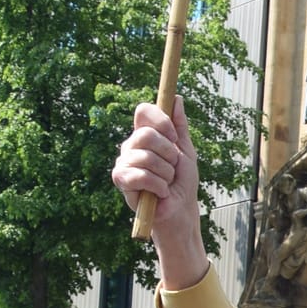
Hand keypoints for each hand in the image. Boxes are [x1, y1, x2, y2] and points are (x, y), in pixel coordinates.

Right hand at [110, 98, 207, 288]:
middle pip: (146, 134)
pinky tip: (159, 193)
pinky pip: (141, 176)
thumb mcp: (186, 151)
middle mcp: (131, 145)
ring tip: (166, 183)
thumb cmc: (183, 181)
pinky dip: (158, 186)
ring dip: (166, 174)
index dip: (161, 121)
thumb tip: (178, 98)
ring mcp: (124, 161)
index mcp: (145, 134)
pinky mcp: (121, 179)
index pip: (143, 111)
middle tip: (172, 167)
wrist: (181, 209)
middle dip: (168, 154)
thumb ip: (180, 126)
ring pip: (147, 157)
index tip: (174, 137)